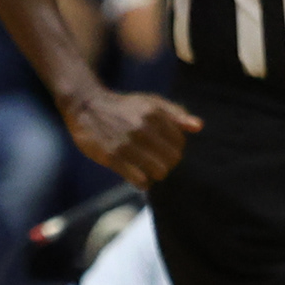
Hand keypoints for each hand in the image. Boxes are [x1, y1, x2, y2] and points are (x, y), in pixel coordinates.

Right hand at [60, 85, 200, 185]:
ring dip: (154, 173)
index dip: (173, 148)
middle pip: (172, 160)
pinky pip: (138, 180)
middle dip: (166, 163)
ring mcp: (126, 144)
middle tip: (155, 160)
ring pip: (158, 171)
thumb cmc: (123, 106)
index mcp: (154, 115)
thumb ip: (176, 113)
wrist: (86, 105)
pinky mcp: (111, 157)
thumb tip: (198, 127)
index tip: (162, 148)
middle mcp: (142, 129)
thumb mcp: (150, 102)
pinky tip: (137, 176)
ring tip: (146, 168)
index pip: (179, 144)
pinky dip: (142, 182)